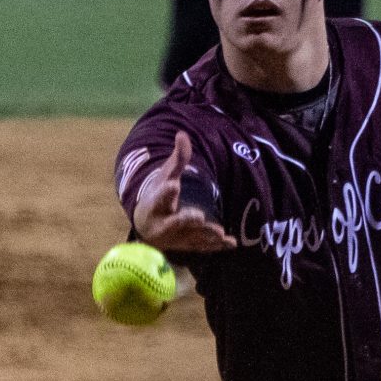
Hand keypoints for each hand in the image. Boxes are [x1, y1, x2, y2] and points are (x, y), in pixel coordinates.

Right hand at [131, 132, 233, 252]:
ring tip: (221, 233)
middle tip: (199, 216)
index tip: (173, 185)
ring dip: (206, 235)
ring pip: (191, 237)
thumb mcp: (165, 176)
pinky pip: (202, 247)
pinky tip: (232, 243)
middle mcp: (163, 223)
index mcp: (156, 203)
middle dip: (186, 219)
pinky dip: (217, 246)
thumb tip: (182, 134)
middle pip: (175, 222)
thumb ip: (177, 158)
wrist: (148, 225)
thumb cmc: (159, 195)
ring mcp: (175, 237)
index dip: (166, 192)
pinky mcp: (187, 246)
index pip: (160, 197)